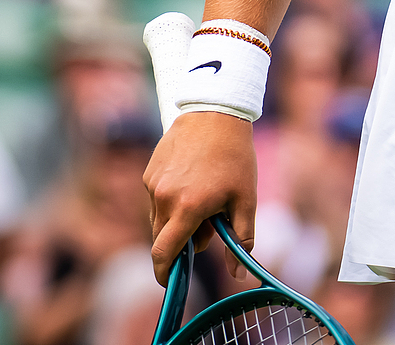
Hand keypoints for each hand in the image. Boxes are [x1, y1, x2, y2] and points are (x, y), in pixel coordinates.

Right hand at [145, 110, 257, 282]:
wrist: (215, 112)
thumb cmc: (235, 157)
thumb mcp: (246, 199)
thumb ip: (240, 240)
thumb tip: (238, 275)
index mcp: (187, 208)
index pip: (165, 254)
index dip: (165, 273)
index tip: (171, 281)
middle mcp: (164, 198)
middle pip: (162, 239)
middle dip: (181, 244)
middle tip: (208, 226)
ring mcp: (153, 185)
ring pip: (159, 219)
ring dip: (176, 222)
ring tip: (204, 199)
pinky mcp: (149, 172)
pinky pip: (156, 199)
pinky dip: (170, 203)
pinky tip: (192, 183)